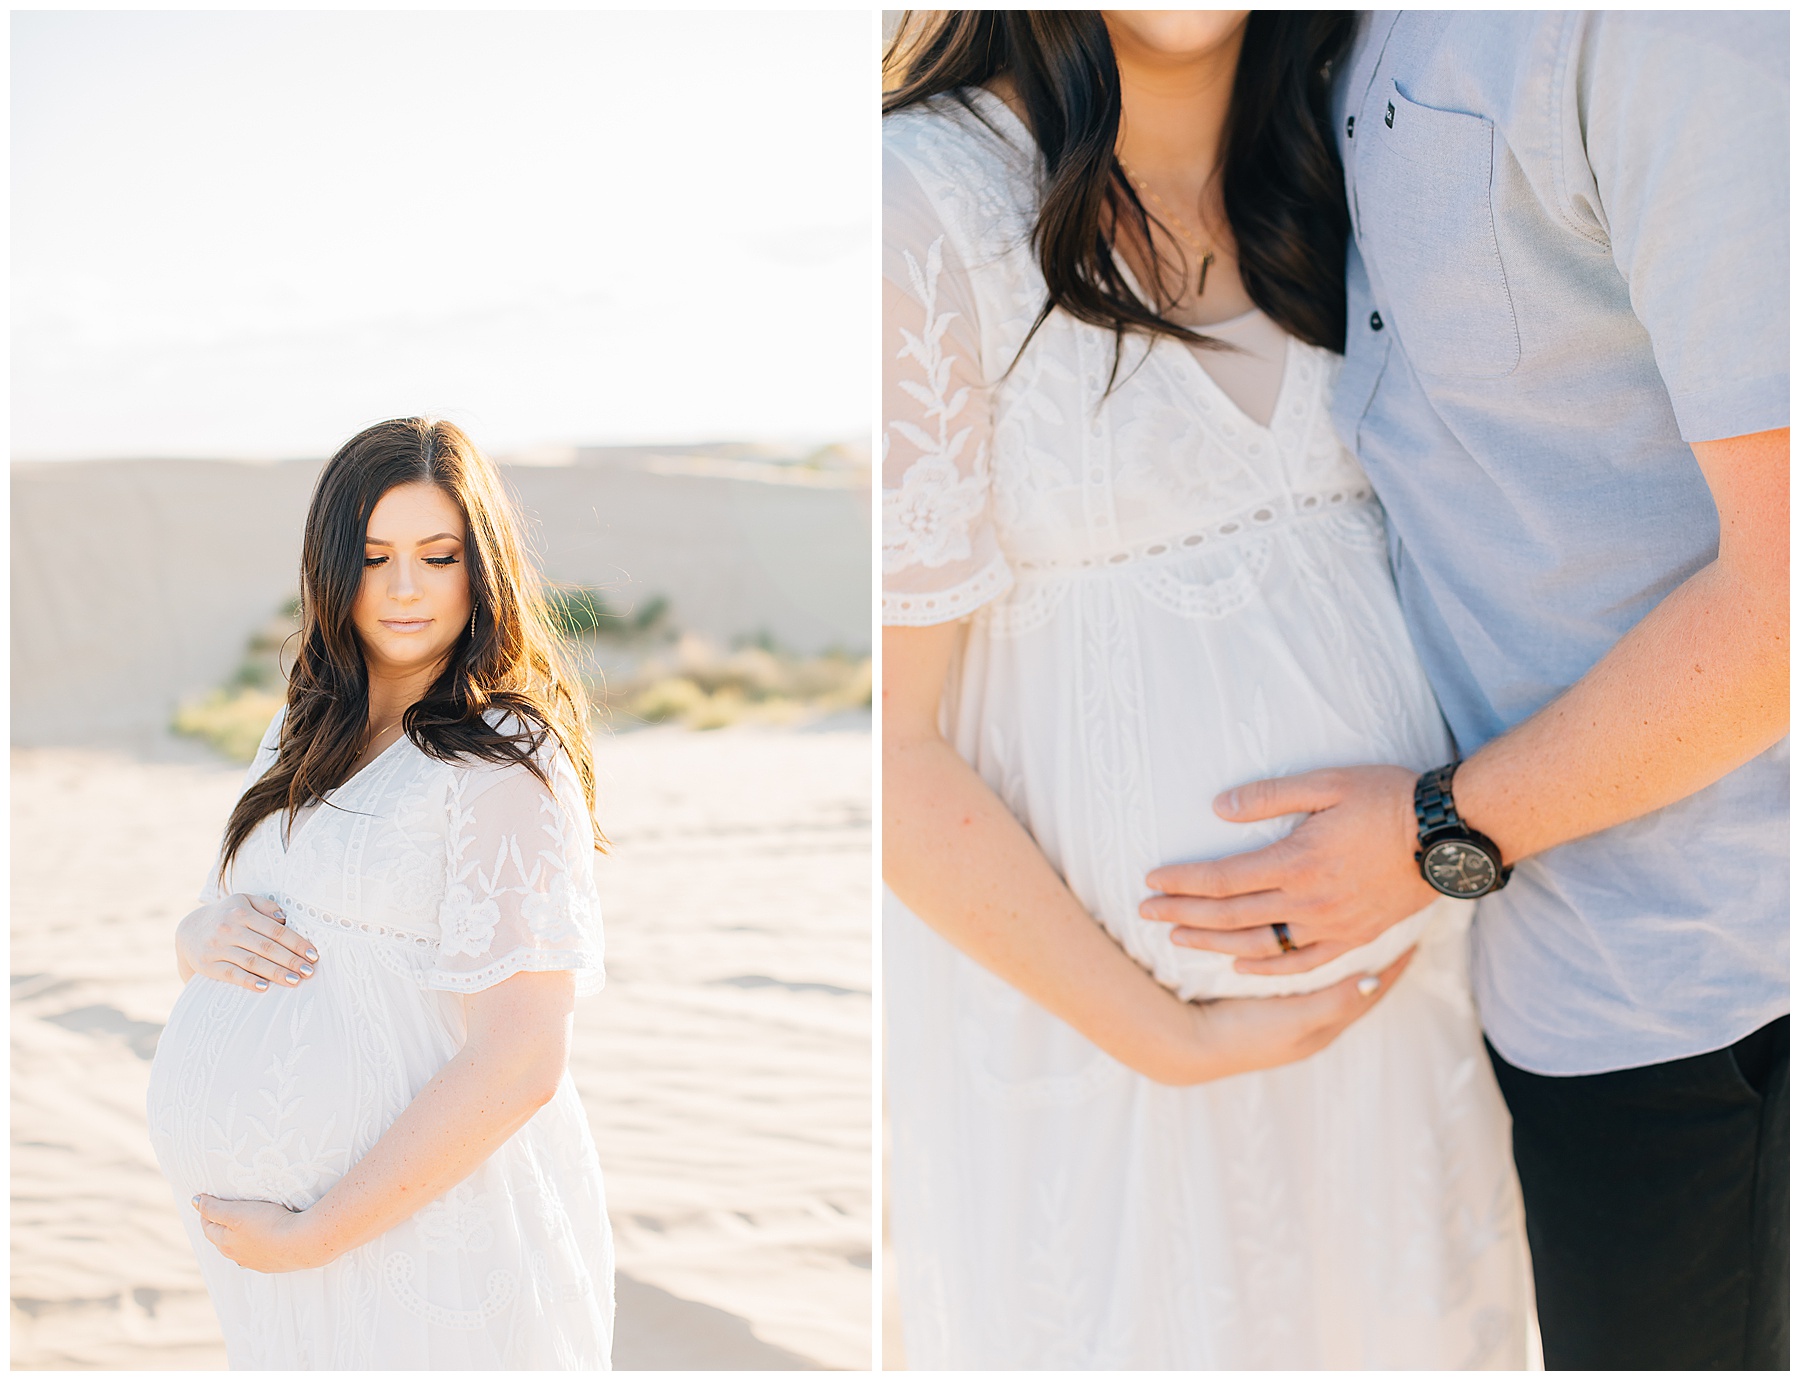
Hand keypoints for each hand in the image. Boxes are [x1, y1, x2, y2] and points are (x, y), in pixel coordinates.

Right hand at [175, 893, 316, 990]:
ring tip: (295, 981)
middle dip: (291, 960)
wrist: (189, 930)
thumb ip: (266, 906)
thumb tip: (285, 917)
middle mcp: (229, 929)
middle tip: (309, 971)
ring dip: (275, 973)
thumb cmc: (227, 915)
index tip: (313, 955)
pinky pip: (231, 974)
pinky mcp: (207, 965)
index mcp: (242, 912)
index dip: (296, 943)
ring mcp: (217, 947)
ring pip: (252, 962)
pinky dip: (248, 981)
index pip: (276, 930)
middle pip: (266, 947)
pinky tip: (265, 987)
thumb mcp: (243, 901)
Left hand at [193, 1193, 333, 1271]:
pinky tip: (265, 1239)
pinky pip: (259, 1254)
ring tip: (245, 1226)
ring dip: (239, 1239)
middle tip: (225, 1212)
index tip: (209, 1202)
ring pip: (240, 1249)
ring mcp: (256, 1262)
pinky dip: (257, 1245)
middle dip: (221, 1227)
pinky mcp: (274, 1264)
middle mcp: (237, 1256)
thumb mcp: (237, 1212)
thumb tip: (194, 1202)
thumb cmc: (268, 1225)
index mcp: (225, 1243)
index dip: (207, 1214)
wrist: (302, 1243)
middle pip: (223, 1240)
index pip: (208, 1228)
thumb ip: (214, 1208)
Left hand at [1140, 765, 1438, 975]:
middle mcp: (1309, 901)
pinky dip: (1268, 969)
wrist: (1451, 834)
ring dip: (1213, 944)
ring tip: (1179, 940)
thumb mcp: (1327, 782)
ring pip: (1260, 945)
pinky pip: (1303, 964)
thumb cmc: (1388, 799)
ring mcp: (1332, 926)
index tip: (1151, 882)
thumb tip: (1217, 808)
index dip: (1182, 883)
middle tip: (1144, 913)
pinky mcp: (1354, 937)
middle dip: (1182, 915)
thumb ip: (1269, 797)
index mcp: (1297, 862)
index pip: (1222, 879)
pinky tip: (1241, 967)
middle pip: (1230, 916)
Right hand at [1162, 946, 1415, 1083]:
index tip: (1414, 943)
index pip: (1367, 993)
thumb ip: (1334, 1002)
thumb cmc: (1245, 1033)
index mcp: (1322, 1027)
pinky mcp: (1264, 1010)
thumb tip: (1372, 982)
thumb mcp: (1295, 1019)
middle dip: (1372, 964)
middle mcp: (1310, 1024)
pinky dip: (1313, 966)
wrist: (1192, 1043)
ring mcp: (1287, 1019)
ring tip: (1359, 939)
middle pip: (1352, 989)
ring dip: (1343, 965)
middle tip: (1391, 935)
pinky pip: (1301, 982)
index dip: (1391, 969)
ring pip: (1327, 985)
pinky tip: (1307, 951)